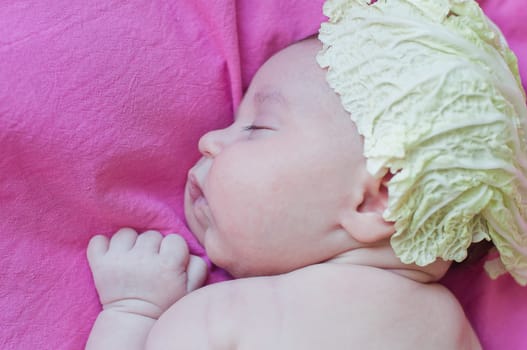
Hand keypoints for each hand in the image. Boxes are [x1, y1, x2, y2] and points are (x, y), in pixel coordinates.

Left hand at [87, 228, 206, 318]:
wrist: (134, 321)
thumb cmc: (165, 303)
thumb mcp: (190, 289)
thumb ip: (198, 266)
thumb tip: (190, 251)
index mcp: (168, 264)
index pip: (174, 239)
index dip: (173, 249)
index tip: (168, 262)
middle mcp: (143, 259)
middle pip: (150, 234)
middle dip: (152, 246)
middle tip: (150, 262)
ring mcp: (119, 260)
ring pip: (126, 233)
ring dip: (129, 243)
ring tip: (131, 257)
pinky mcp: (99, 264)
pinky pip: (98, 241)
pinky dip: (103, 245)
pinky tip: (112, 255)